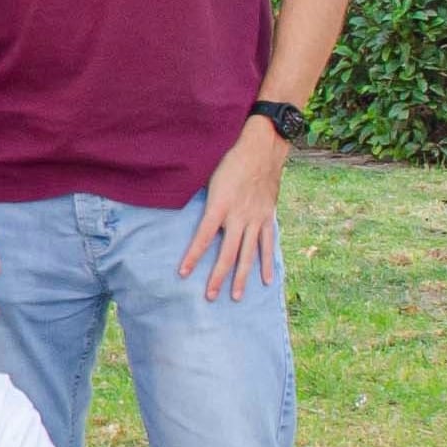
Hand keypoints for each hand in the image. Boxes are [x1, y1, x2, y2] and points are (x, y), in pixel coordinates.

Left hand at [180, 120, 289, 300]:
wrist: (261, 149)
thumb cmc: (230, 160)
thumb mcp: (208, 176)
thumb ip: (199, 197)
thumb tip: (177, 206)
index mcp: (220, 206)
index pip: (203, 237)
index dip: (193, 256)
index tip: (183, 273)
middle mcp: (239, 217)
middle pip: (227, 253)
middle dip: (217, 277)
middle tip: (209, 296)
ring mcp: (256, 219)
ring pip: (248, 254)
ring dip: (242, 277)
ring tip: (235, 297)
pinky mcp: (268, 218)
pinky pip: (268, 245)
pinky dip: (267, 263)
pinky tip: (266, 281)